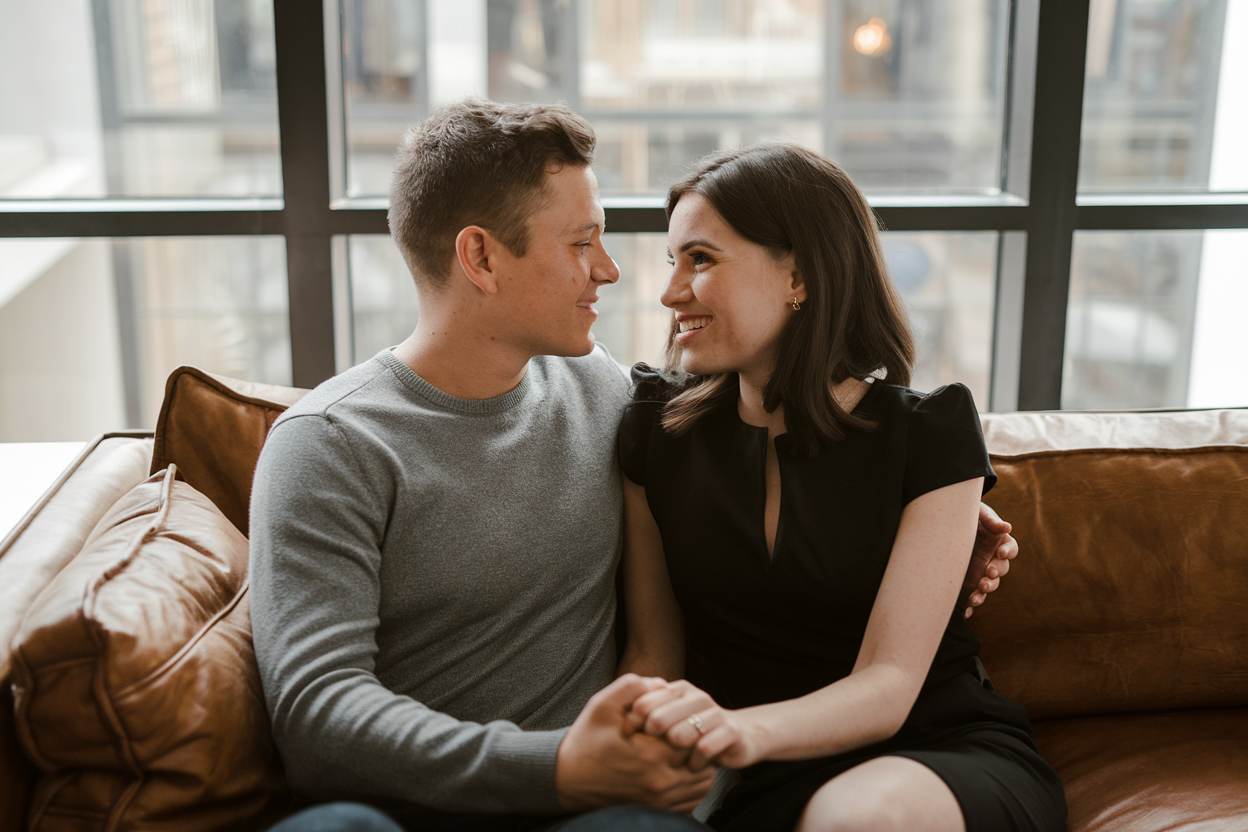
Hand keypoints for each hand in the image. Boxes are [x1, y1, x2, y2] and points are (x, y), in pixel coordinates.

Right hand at [555, 674, 715, 812]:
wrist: (565, 780)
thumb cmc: (584, 741)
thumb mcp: (601, 705)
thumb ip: (632, 686)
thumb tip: (663, 684)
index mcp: (650, 756)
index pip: (692, 735)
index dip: (687, 721)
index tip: (674, 716)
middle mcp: (659, 783)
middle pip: (702, 759)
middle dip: (696, 742)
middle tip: (682, 730)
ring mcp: (660, 801)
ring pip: (702, 782)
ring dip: (699, 763)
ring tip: (683, 748)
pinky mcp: (657, 811)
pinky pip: (692, 800)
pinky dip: (693, 784)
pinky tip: (680, 768)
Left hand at [628, 679, 760, 771]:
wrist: (738, 735)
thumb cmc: (694, 729)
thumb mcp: (671, 716)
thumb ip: (649, 713)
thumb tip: (619, 724)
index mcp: (676, 690)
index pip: (642, 703)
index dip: (632, 727)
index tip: (630, 744)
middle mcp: (695, 697)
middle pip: (658, 719)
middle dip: (650, 741)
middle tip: (650, 755)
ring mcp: (714, 713)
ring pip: (681, 734)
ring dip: (672, 752)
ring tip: (673, 761)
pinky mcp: (730, 732)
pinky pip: (704, 749)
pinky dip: (694, 761)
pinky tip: (692, 766)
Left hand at [962, 502, 1017, 617]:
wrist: (940, 525)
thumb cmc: (961, 514)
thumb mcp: (975, 512)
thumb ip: (989, 519)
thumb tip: (1007, 527)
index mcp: (998, 541)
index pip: (1010, 548)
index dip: (1008, 551)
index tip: (1001, 553)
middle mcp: (991, 559)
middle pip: (1001, 570)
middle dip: (996, 574)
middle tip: (988, 574)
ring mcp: (980, 572)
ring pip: (988, 585)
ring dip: (984, 592)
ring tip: (975, 597)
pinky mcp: (967, 583)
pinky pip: (971, 596)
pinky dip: (970, 606)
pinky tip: (966, 612)